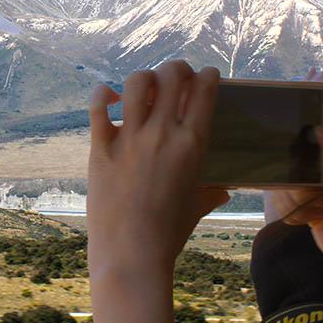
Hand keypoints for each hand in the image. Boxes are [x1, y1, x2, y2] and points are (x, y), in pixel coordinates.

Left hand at [87, 61, 228, 273]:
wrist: (130, 253)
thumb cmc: (168, 234)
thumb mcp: (195, 208)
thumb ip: (211, 193)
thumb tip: (224, 192)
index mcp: (193, 145)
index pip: (204, 92)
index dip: (207, 76)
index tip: (206, 75)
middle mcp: (163, 133)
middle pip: (172, 77)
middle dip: (177, 68)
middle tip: (176, 75)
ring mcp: (129, 137)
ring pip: (137, 83)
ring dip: (145, 77)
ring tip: (146, 85)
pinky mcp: (101, 146)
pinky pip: (98, 106)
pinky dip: (102, 93)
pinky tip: (109, 96)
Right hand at [265, 68, 322, 322]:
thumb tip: (318, 128)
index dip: (318, 101)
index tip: (300, 83)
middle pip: (304, 144)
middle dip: (294, 154)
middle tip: (282, 159)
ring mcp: (322, 188)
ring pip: (291, 174)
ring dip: (295, 194)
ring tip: (313, 210)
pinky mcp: (311, 208)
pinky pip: (290, 198)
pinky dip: (293, 209)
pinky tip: (307, 222)